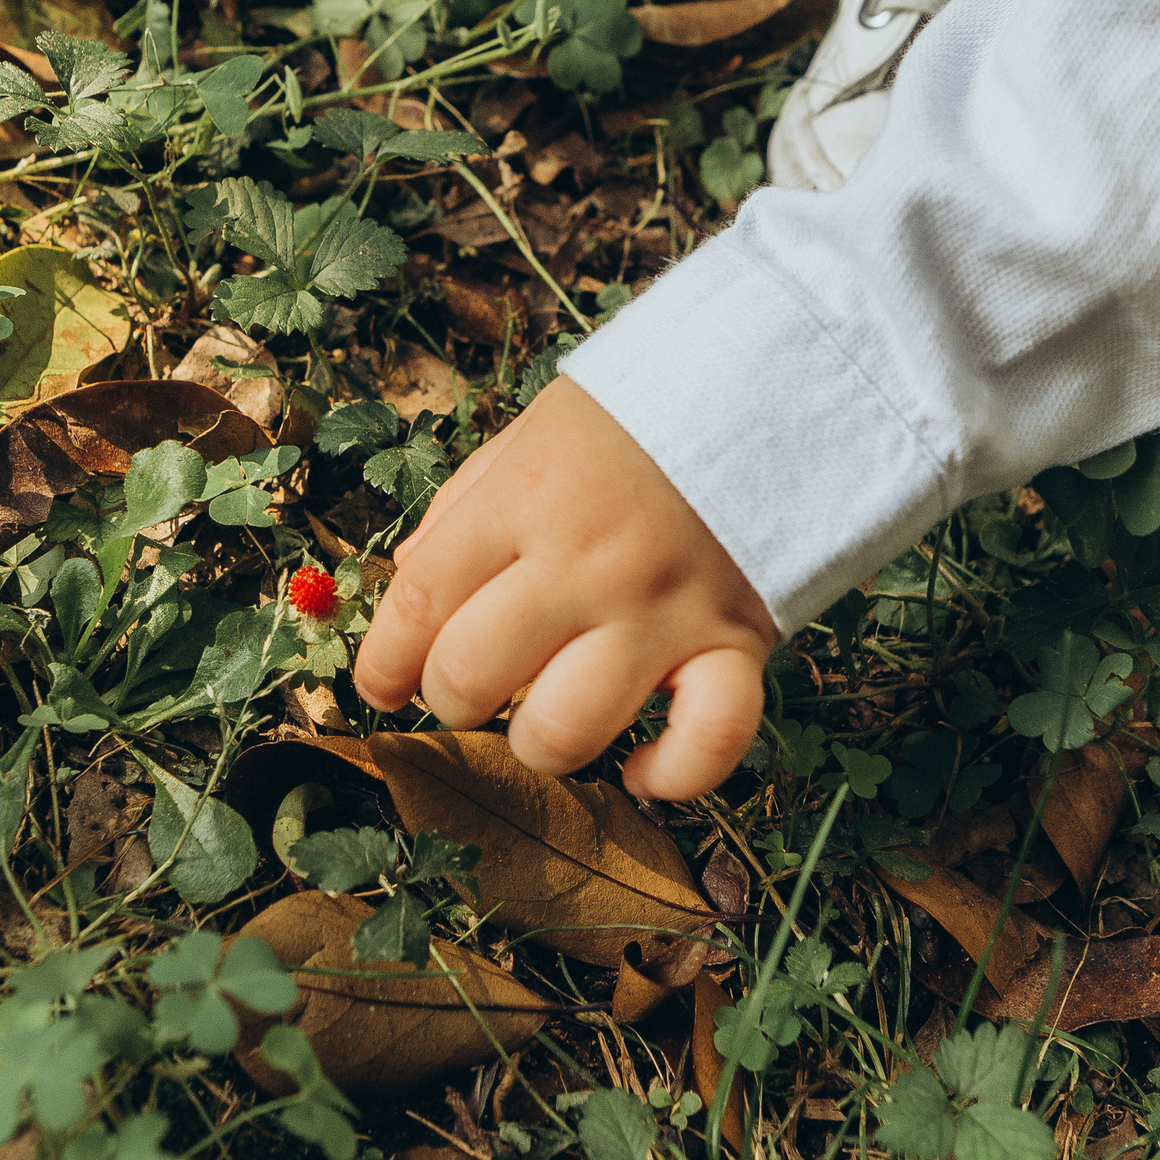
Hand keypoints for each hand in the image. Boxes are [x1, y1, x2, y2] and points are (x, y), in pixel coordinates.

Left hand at [353, 379, 774, 797]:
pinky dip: (668, 776)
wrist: (777, 383)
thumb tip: (410, 586)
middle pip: (473, 677)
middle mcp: (587, 563)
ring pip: (566, 730)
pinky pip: (705, 744)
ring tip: (546, 718)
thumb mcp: (534, 434)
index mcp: (527, 500)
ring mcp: (664, 611)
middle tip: (470, 685)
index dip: (383, 663)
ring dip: (538, 743)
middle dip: (452, 698)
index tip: (382, 685)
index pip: (419, 603)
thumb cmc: (642, 415)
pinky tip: (638, 770)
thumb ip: (466, 508)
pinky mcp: (737, 643)